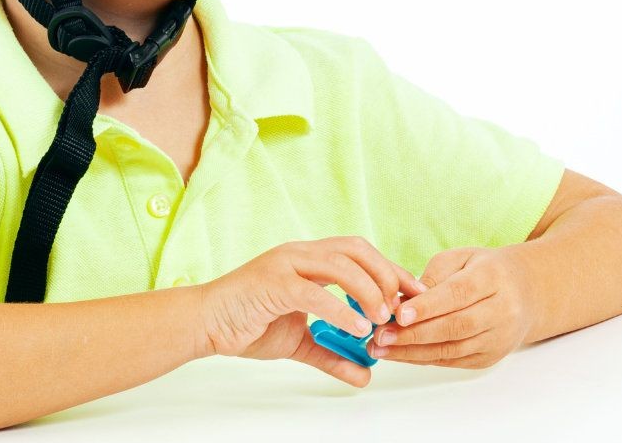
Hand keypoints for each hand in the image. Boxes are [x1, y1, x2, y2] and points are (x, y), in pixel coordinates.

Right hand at [200, 236, 427, 387]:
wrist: (207, 323)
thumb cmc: (249, 323)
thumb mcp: (300, 341)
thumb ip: (332, 353)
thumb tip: (365, 374)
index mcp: (309, 259)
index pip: (359, 253)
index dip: (390, 270)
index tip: (414, 295)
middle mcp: (300, 253)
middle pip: (356, 248)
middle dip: (385, 274)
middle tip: (402, 307)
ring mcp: (286, 263)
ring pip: (340, 263)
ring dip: (368, 289)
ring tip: (382, 318)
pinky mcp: (272, 281)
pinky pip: (314, 291)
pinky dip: (340, 309)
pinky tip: (358, 327)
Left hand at [367, 246, 531, 368]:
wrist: (526, 292)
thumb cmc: (484, 269)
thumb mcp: (460, 257)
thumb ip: (434, 275)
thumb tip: (405, 299)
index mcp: (492, 278)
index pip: (457, 294)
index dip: (428, 306)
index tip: (398, 314)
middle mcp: (501, 311)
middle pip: (455, 326)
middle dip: (414, 334)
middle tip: (380, 335)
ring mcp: (498, 338)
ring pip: (452, 349)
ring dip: (413, 352)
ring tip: (381, 349)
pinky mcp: (490, 357)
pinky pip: (453, 361)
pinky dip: (424, 358)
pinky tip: (400, 354)